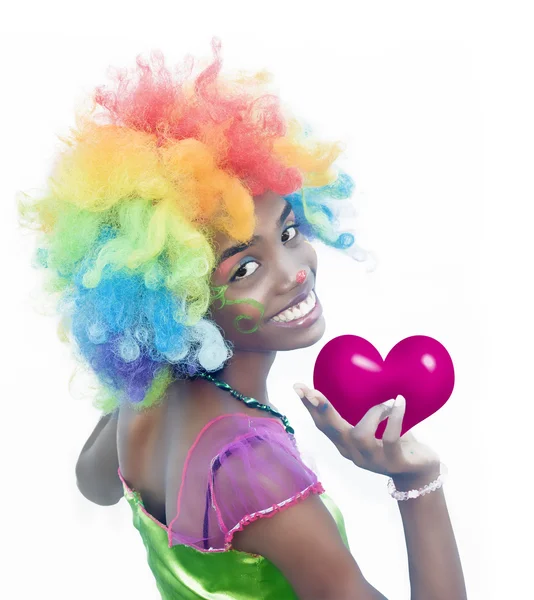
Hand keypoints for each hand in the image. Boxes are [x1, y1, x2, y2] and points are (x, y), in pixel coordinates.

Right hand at [293, 383, 440, 481]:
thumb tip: (360, 378)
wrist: (419, 472)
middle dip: (321, 409)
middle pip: (332, 431)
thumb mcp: (375, 426)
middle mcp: (354, 453)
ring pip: (361, 435)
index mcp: (345, 443)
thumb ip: (364, 411)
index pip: (322, 424)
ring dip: (373, 413)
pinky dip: (394, 418)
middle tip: (311, 391)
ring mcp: (372, 460)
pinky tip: (399, 403)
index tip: (298, 387)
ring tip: (388, 402)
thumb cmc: (396, 441)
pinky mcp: (393, 462)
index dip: (309, 406)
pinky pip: (390, 438)